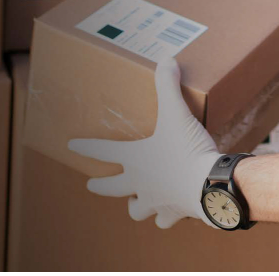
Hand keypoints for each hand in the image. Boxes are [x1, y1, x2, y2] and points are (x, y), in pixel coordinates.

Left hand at [68, 57, 219, 229]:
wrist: (207, 184)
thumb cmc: (187, 148)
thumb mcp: (176, 112)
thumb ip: (168, 86)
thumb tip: (167, 60)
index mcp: (136, 158)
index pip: (104, 151)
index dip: (87, 146)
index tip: (71, 146)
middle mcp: (139, 182)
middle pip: (112, 188)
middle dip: (100, 186)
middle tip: (90, 184)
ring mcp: (155, 200)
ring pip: (135, 209)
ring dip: (134, 205)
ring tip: (134, 202)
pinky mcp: (172, 212)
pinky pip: (163, 219)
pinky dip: (165, 215)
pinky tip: (169, 211)